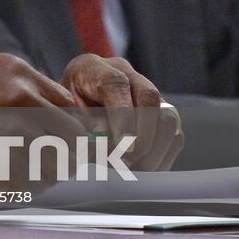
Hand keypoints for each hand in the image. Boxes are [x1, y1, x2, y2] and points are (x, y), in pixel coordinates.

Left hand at [61, 55, 182, 170]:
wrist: (75, 104)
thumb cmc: (66, 110)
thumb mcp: (64, 114)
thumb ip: (82, 124)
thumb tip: (103, 139)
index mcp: (95, 68)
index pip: (116, 84)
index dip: (122, 116)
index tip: (124, 145)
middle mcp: (126, 74)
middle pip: (149, 98)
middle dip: (142, 137)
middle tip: (127, 163)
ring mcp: (148, 92)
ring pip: (167, 118)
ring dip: (154, 150)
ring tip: (134, 169)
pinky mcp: (162, 112)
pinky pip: (174, 135)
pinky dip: (162, 157)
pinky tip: (143, 169)